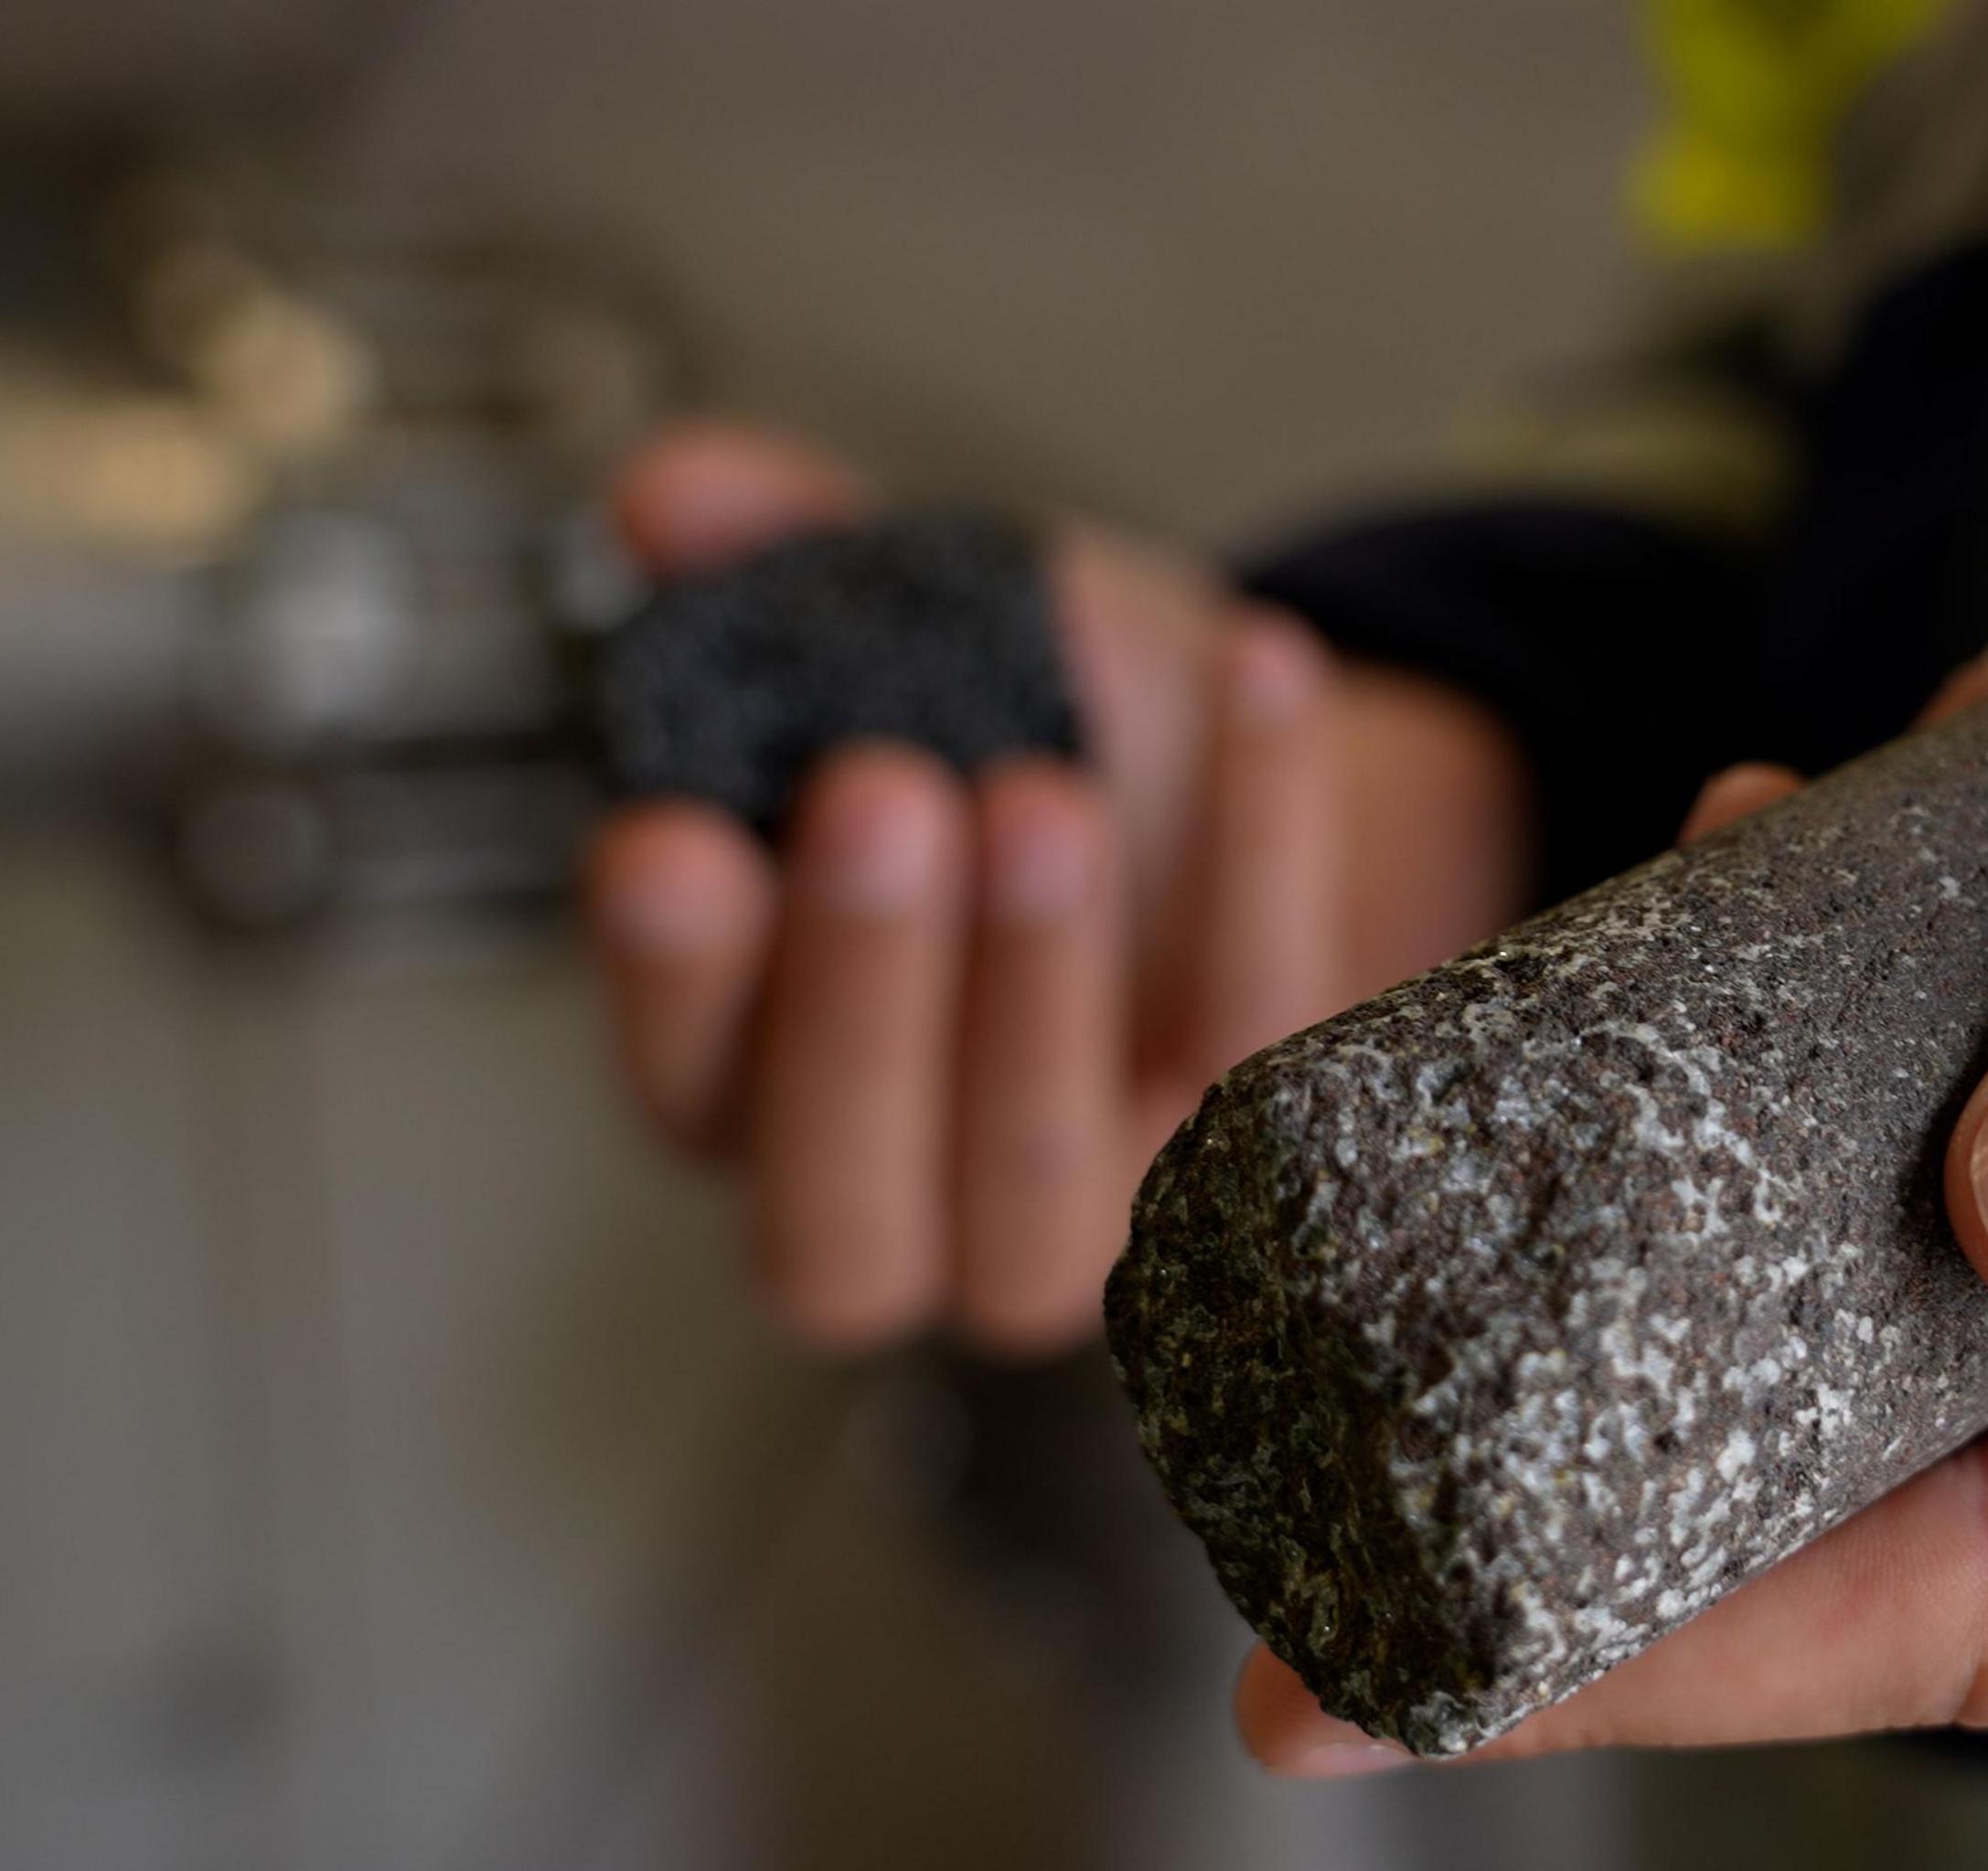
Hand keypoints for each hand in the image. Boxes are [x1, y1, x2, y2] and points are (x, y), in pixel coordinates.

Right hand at [585, 424, 1530, 1355]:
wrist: (1255, 784)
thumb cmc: (1033, 734)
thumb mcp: (904, 625)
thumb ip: (778, 556)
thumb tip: (672, 495)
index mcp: (760, 1080)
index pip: (685, 1081)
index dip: (674, 981)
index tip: (667, 839)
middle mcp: (907, 1192)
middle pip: (843, 1204)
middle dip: (858, 996)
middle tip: (880, 797)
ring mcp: (1090, 1206)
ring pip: (1041, 1179)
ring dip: (1037, 983)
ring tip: (1041, 789)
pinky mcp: (1267, 1154)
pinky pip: (1266, 1029)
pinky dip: (1266, 841)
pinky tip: (1261, 672)